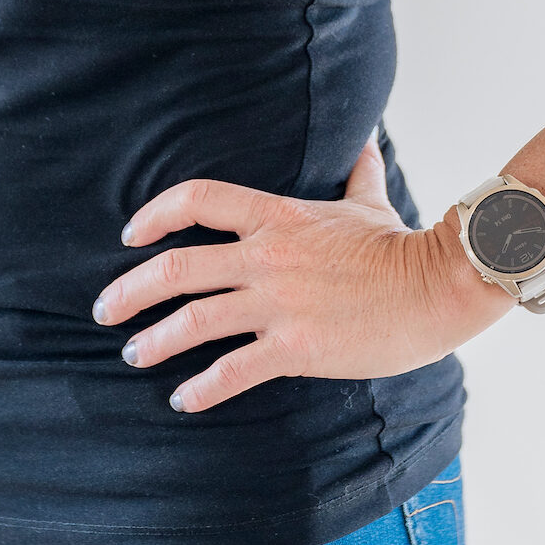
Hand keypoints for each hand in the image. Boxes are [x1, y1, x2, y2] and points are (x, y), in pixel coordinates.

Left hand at [91, 134, 507, 411]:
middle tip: (107, 309)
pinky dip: (201, 388)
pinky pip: (232, 371)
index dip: (156, 214)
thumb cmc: (402, 247)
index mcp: (277, 216)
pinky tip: (183, 400)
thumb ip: (358, 174)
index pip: (199, 200)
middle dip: (131, 291)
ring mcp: (278, 303)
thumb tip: (367, 144)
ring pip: (194, 321)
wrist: (437, 286)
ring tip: (133, 354)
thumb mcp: (370, 204)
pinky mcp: (295, 348)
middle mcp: (266, 256)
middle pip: (177, 268)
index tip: (131, 235)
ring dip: (154, 341)